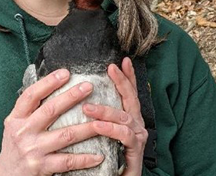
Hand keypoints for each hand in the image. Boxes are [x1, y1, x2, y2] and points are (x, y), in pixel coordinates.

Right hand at [0, 69, 103, 175]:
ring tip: (101, 119)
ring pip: (65, 135)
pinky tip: (99, 154)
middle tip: (88, 86)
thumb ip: (29, 108)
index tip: (65, 73)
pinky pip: (68, 161)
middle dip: (71, 97)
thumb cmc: (14, 145)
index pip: (31, 95)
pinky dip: (85, 158)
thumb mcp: (15, 123)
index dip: (48, 82)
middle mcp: (24, 132)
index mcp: (16, 118)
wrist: (6, 175)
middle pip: (50, 110)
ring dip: (86, 127)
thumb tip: (51, 84)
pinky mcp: (42, 167)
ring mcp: (33, 150)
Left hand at [82, 57, 147, 175]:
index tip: (123, 61)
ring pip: (124, 117)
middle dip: (122, 82)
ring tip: (87, 107)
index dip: (127, 77)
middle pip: (131, 99)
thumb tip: (78, 95)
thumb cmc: (104, 155)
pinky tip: (98, 126)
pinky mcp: (135, 153)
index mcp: (126, 118)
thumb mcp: (99, 130)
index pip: (128, 93)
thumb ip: (96, 114)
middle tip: (111, 68)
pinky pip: (125, 137)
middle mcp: (135, 125)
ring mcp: (137, 138)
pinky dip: (111, 129)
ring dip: (106, 110)